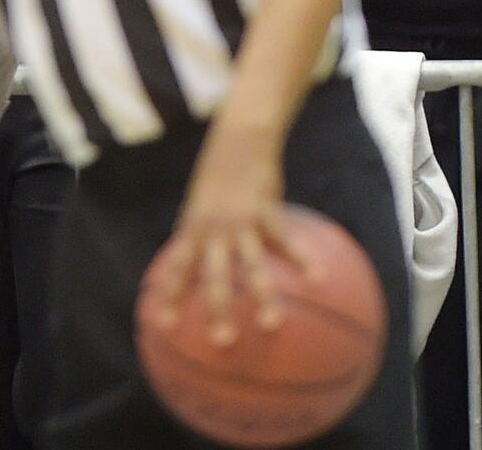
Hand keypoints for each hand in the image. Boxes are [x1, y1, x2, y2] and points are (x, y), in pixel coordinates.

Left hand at [144, 128, 297, 350]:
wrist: (237, 138)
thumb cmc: (218, 174)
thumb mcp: (200, 202)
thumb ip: (200, 234)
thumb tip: (198, 263)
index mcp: (194, 230)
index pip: (177, 269)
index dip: (170, 296)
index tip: (164, 326)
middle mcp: (214, 231)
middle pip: (213, 277)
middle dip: (216, 310)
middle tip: (222, 343)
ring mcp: (240, 223)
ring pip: (251, 266)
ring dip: (262, 298)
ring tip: (271, 325)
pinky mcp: (266, 212)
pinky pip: (286, 242)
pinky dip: (302, 261)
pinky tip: (317, 279)